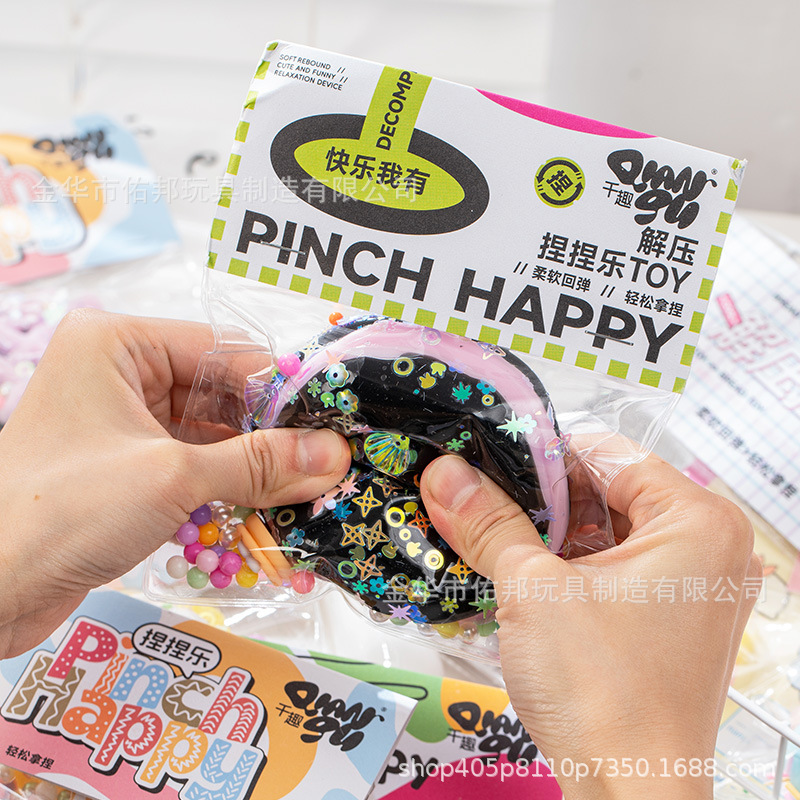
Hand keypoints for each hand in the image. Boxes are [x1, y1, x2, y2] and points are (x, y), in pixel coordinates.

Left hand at [0, 310, 349, 657]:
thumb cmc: (62, 513)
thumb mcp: (173, 477)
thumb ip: (260, 464)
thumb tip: (333, 455)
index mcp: (117, 344)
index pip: (222, 349)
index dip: (277, 386)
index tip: (329, 422)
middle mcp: (119, 374)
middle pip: (220, 393)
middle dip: (268, 433)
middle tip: (324, 463)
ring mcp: (122, 423)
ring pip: (210, 434)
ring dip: (253, 466)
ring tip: (307, 490)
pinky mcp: (126, 468)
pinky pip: (192, 465)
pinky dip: (228, 487)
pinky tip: (267, 508)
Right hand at [421, 448, 758, 799]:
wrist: (629, 794)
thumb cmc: (605, 696)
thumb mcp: (534, 590)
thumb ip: (489, 523)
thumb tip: (447, 474)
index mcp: (699, 522)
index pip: (608, 454)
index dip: (541, 456)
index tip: (487, 461)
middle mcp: (709, 548)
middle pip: (608, 491)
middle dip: (541, 500)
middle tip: (481, 501)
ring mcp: (694, 587)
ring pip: (607, 531)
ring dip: (550, 535)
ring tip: (493, 535)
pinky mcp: (672, 618)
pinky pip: (615, 568)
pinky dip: (570, 566)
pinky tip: (524, 573)